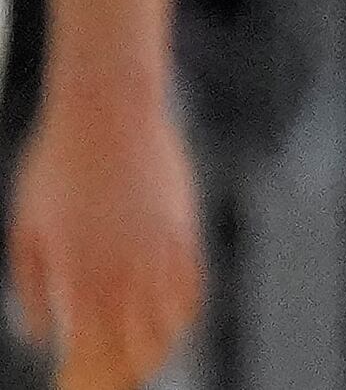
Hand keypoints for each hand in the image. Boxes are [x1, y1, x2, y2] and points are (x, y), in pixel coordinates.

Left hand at [10, 77, 199, 389]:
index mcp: (79, 272)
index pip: (89, 347)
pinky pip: (192, 285)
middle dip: (124, 371)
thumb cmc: (57, 165)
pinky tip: (175, 322)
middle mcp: (125, 268)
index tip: (80, 386)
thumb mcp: (26, 229)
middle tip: (112, 379)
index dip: (88, 375)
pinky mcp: (185, 228)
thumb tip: (41, 333)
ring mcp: (160, 248)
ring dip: (156, 348)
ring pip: (167, 321)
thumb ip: (33, 285)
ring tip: (144, 362)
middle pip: (133, 345)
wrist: (108, 111)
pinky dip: (184, 312)